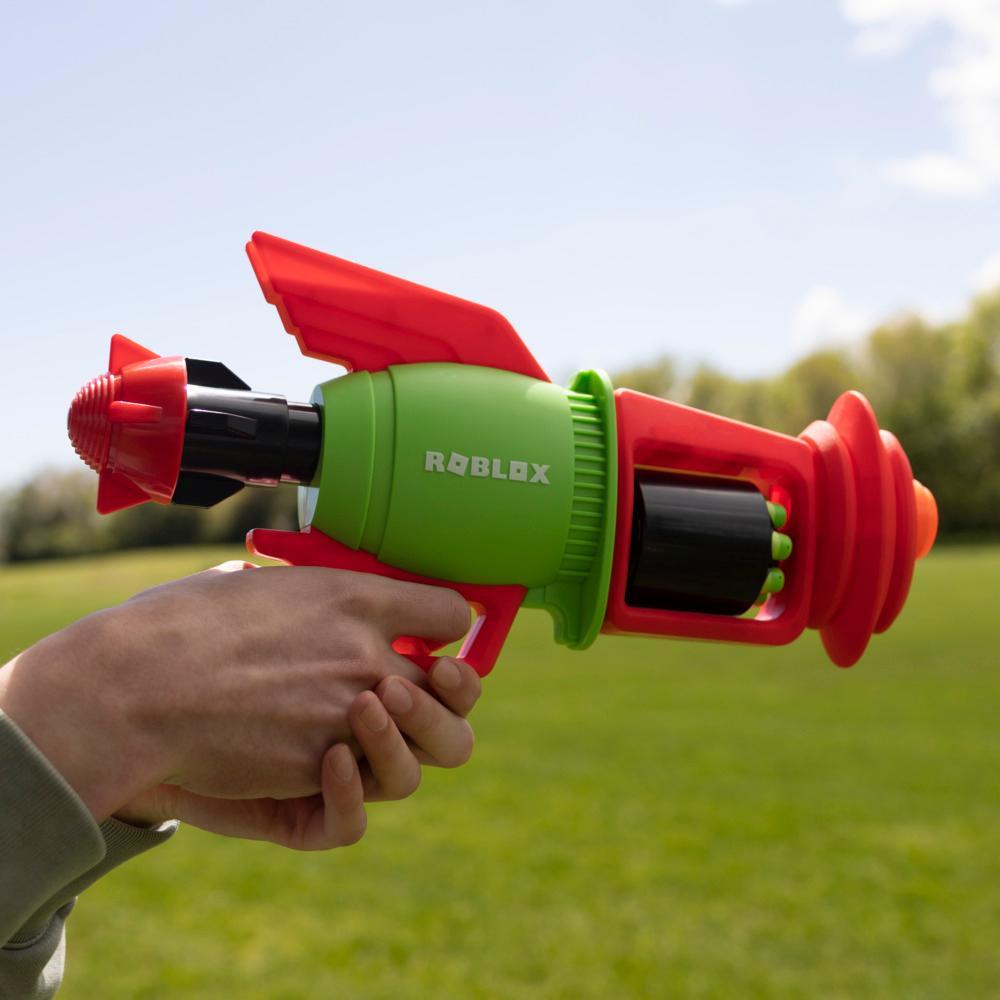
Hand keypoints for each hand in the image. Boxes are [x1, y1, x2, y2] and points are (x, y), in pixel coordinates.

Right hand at [0, 562, 470, 822]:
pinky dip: (360, 783)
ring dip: (415, 740)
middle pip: (461, 684)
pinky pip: (377, 786)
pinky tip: (332, 762)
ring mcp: (354, 711)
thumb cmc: (178, 624)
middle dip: (448, 692)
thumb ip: (291, 591)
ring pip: (441, 744)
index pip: (450, 611)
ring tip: (369, 728)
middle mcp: (370, 652)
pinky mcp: (325, 764)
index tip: (431, 636)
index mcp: (356, 596)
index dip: (447, 625)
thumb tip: (271, 582)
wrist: (136, 686)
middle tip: (418, 691)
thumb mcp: (251, 583)